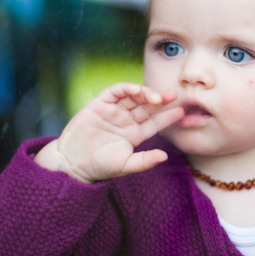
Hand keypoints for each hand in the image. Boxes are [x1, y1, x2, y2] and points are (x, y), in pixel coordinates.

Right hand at [34, 83, 183, 182]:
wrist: (73, 162)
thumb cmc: (99, 166)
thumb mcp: (125, 166)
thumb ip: (145, 161)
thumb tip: (165, 156)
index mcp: (135, 134)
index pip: (155, 122)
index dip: (167, 117)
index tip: (181, 113)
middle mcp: (126, 120)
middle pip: (147, 106)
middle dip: (161, 100)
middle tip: (174, 95)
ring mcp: (114, 111)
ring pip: (134, 97)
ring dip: (145, 93)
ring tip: (156, 97)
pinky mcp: (100, 104)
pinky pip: (115, 92)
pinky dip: (126, 88)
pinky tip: (136, 90)